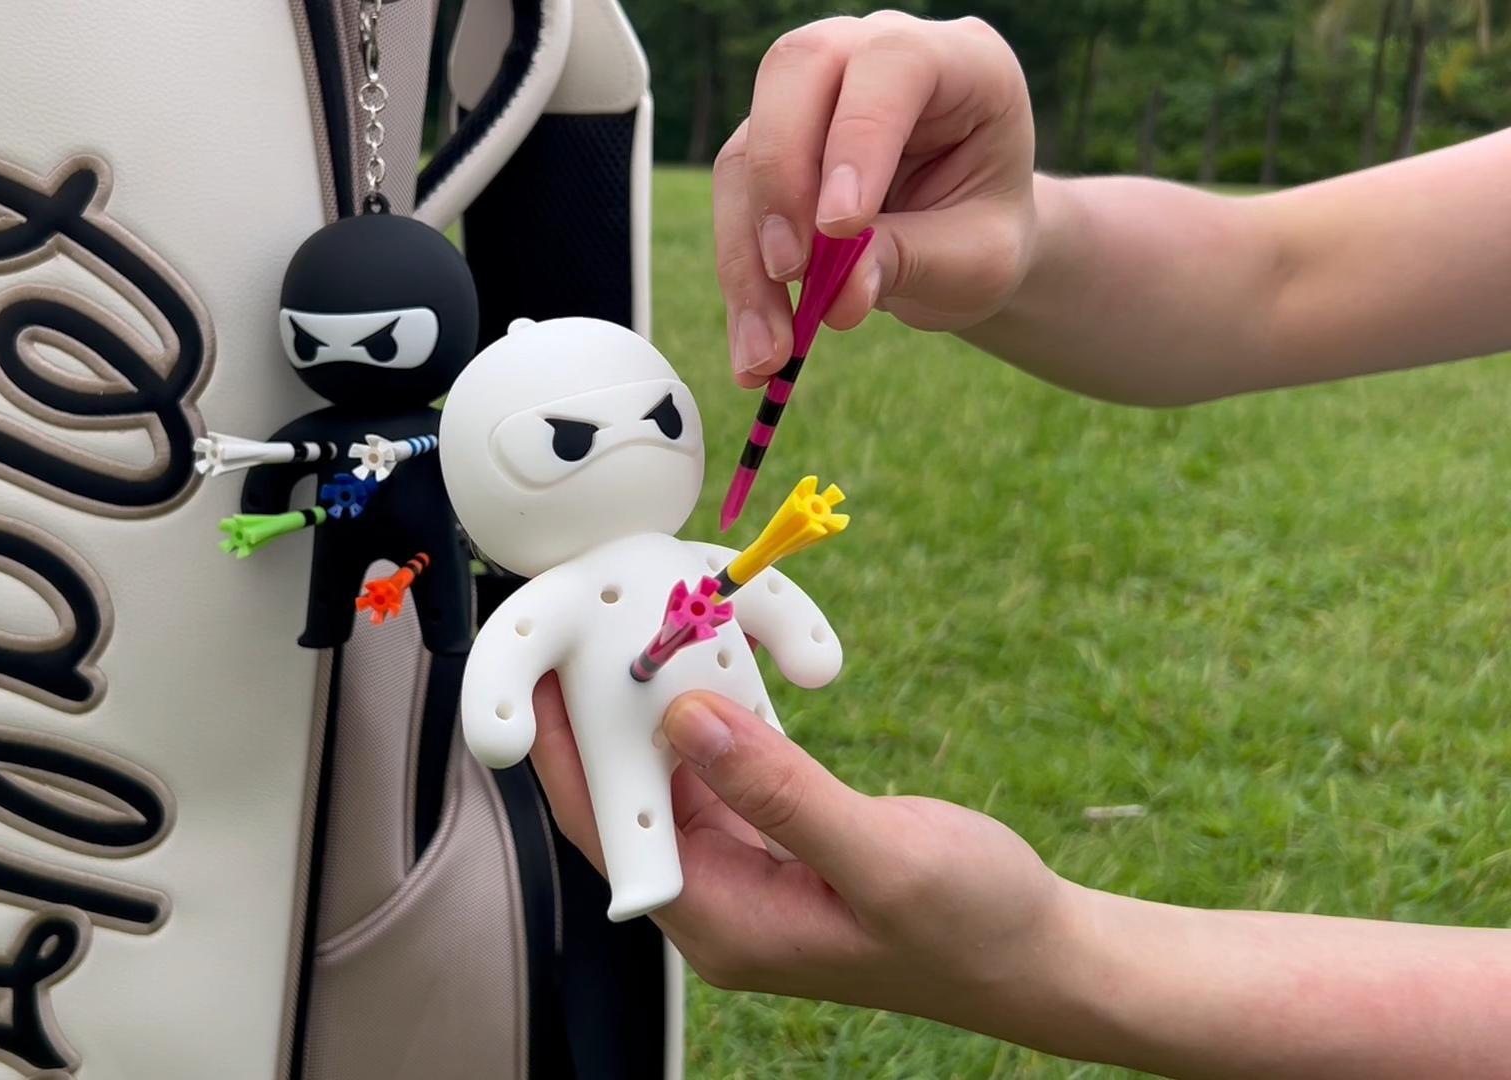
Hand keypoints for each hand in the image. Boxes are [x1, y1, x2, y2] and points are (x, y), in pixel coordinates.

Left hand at [529, 681, 1074, 1026]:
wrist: (1042, 954)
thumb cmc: (975, 925)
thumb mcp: (881, 856)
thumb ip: (779, 791)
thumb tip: (687, 720)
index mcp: (726, 926)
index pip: (615, 836)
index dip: (571, 758)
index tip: (547, 675)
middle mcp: (723, 906)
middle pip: (635, 806)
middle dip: (612, 723)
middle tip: (594, 632)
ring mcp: (750, 878)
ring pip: (679, 786)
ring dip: (666, 717)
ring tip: (644, 637)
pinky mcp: (780, 850)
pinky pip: (728, 780)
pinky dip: (720, 727)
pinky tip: (711, 671)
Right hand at [718, 12, 1037, 386]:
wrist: (963, 247)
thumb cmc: (984, 233)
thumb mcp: (978, 258)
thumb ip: (916, 260)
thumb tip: (839, 294)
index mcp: (958, 62)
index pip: (893, 65)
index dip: (858, 135)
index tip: (840, 227)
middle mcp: (871, 58)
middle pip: (795, 71)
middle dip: (781, 177)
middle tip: (790, 270)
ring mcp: (811, 98)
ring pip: (747, 151)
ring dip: (747, 256)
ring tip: (769, 349)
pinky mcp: (767, 147)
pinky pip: (733, 202)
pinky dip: (740, 278)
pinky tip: (756, 345)